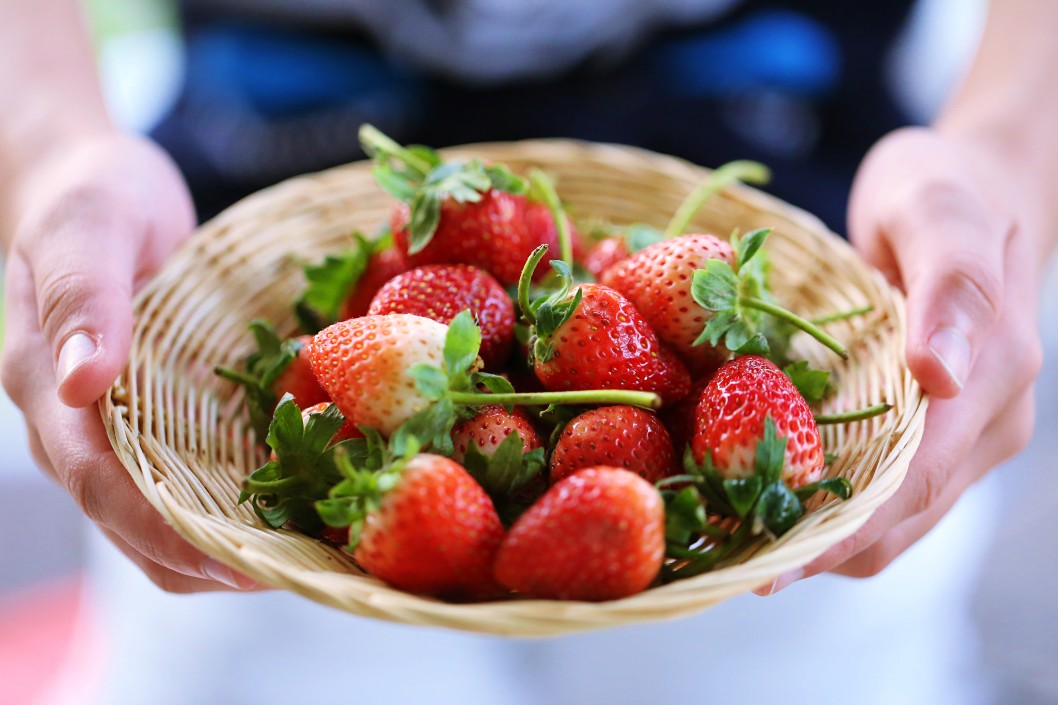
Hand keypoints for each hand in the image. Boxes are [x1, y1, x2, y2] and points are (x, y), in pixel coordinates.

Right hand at [1, 132, 256, 591]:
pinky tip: (294, 500)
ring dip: (226, 544)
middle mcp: (79, 425)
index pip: (98, 485)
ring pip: (162, 517)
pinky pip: (190, 478)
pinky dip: (236, 501)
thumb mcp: (89, 225)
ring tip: (306, 549)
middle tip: (296, 567)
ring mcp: (119, 427)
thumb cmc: (92, 197)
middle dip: (208, 558)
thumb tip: (81, 381)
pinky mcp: (156, 417)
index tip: (235, 563)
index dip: (162, 532)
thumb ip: (82, 296)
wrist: (92, 185)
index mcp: (48, 388)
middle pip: (133, 525)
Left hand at [760, 126, 1048, 593]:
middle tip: (728, 562)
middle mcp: (983, 422)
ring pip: (892, 519)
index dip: (841, 532)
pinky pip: (881, 487)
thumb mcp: (940, 208)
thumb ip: (952, 282)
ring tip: (735, 542)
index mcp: (991, 376)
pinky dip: (829, 506)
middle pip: (899, 520)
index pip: (914, 483)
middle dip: (818, 551)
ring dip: (819, 540)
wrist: (971, 185)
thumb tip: (941, 376)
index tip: (768, 565)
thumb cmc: (947, 188)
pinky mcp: (930, 428)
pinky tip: (769, 499)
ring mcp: (961, 433)